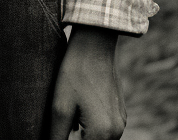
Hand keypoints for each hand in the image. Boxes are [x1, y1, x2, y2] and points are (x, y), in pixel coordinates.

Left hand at [50, 25, 125, 139]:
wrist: (95, 46)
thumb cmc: (75, 73)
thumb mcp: (60, 106)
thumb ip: (58, 134)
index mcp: (103, 134)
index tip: (56, 130)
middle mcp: (116, 133)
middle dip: (73, 138)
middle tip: (59, 123)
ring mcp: (120, 123)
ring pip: (95, 139)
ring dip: (81, 135)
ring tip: (67, 117)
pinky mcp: (119, 114)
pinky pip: (103, 130)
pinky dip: (89, 127)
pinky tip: (76, 110)